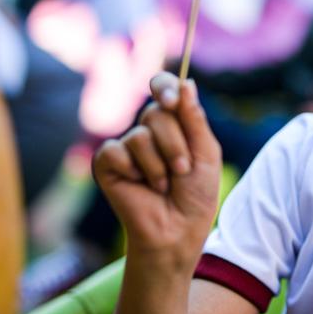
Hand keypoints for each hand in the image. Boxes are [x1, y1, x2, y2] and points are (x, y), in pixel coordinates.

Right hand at [92, 73, 221, 269]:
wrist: (177, 231)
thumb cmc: (196, 195)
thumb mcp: (206, 153)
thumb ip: (194, 118)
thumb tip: (186, 82)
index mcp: (175, 124)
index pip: (164, 88)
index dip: (164, 87)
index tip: (172, 99)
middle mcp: (149, 131)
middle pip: (157, 112)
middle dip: (175, 144)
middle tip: (182, 170)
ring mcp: (127, 146)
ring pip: (140, 134)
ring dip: (159, 164)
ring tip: (164, 185)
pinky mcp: (107, 163)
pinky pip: (116, 150)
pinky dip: (134, 171)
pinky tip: (139, 186)